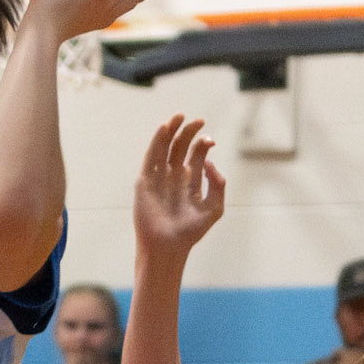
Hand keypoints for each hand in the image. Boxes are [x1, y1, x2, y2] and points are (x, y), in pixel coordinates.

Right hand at [133, 115, 224, 257]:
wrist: (168, 247)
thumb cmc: (190, 232)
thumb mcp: (214, 208)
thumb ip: (218, 185)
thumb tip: (210, 163)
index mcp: (190, 181)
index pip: (195, 154)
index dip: (202, 143)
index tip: (209, 140)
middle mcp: (174, 177)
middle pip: (180, 147)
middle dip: (189, 132)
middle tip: (198, 121)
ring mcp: (158, 178)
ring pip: (164, 148)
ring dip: (171, 131)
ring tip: (180, 116)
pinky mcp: (145, 181)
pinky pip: (151, 157)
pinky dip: (157, 141)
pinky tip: (164, 128)